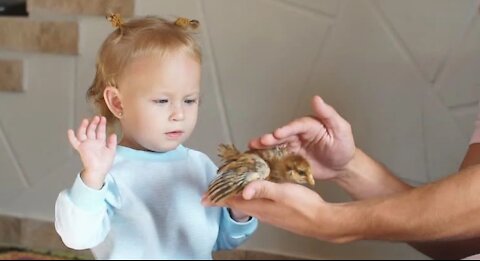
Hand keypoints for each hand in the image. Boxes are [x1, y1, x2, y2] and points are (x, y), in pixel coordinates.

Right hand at [67, 116, 116, 189]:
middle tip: (97, 117)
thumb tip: (113, 134)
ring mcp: (86, 145)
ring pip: (83, 133)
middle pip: (92, 131)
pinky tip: (70, 131)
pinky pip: (74, 142)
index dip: (101, 125)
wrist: (99, 170)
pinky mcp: (81, 148)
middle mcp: (92, 142)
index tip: (103, 118)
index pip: (100, 132)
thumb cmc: (105, 163)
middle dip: (94, 123)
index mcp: (100, 143)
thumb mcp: (112, 151)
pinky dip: (71, 137)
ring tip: (87, 120)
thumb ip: (112, 142)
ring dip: (85, 126)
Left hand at [220, 180, 341, 240]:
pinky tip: (253, 189)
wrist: (321, 221)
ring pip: (246, 203)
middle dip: (223, 196)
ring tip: (228, 187)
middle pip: (236, 202)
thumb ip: (264, 188)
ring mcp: (269, 212)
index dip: (216, 198)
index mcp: (259, 205)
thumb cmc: (304, 207)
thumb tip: (244, 189)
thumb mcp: (283, 193)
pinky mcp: (276, 211)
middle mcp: (261, 211)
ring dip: (235, 195)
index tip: (203, 196)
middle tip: (213, 190)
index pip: (231, 201)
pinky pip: (256, 202)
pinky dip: (249, 195)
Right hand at [249, 96, 354, 179]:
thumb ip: (328, 114)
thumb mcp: (340, 128)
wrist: (343, 167)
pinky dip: (266, 158)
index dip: (287, 129)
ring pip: (277, 145)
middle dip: (271, 138)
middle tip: (261, 141)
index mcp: (309, 125)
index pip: (297, 126)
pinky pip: (277, 158)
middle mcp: (298, 134)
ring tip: (252, 147)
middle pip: (283, 135)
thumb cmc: (343, 145)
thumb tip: (316, 98)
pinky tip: (256, 159)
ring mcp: (293, 147)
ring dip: (264, 146)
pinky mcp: (290, 159)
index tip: (277, 133)